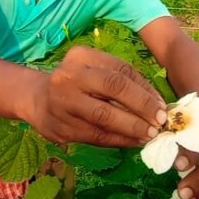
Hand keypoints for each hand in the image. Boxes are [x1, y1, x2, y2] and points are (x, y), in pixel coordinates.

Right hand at [26, 46, 166, 147]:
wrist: (36, 99)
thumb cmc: (76, 84)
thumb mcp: (94, 71)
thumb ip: (122, 82)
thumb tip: (157, 103)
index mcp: (82, 56)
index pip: (121, 70)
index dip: (145, 89)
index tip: (162, 105)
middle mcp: (70, 76)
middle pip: (114, 88)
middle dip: (142, 106)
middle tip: (160, 121)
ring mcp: (63, 102)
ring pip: (105, 116)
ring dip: (133, 127)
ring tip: (150, 134)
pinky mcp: (62, 127)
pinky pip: (97, 136)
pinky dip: (120, 140)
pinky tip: (134, 142)